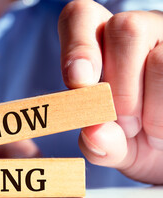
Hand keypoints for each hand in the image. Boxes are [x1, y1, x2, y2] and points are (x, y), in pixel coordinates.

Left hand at [59, 0, 162, 183]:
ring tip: (148, 128)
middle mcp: (137, 31)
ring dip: (150, 107)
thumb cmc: (134, 140)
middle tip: (124, 122)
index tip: (78, 81)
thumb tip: (94, 133)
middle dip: (120, 87)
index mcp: (99, 43)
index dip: (78, 45)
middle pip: (124, 29)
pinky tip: (162, 126)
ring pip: (161, 57)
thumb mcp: (112, 147)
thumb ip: (98, 143)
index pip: (80, 16)